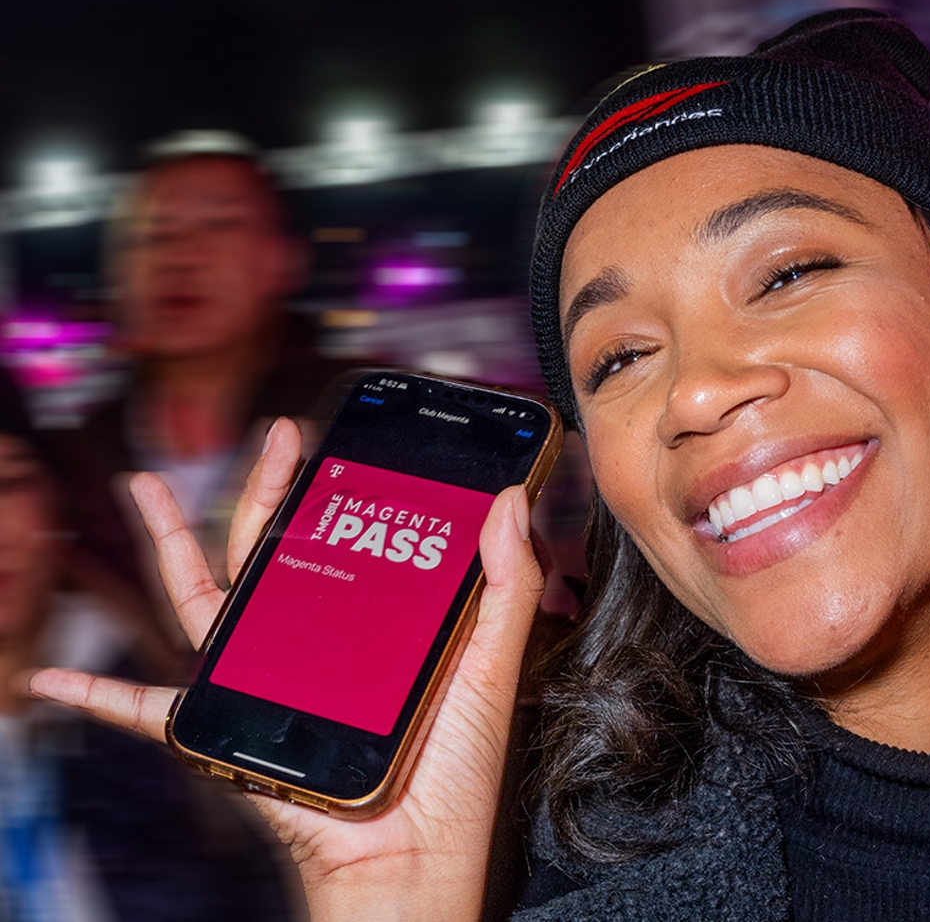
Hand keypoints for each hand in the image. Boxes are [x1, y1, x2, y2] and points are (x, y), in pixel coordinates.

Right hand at [28, 418, 547, 921]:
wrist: (413, 857)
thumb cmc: (455, 777)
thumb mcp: (491, 667)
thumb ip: (505, 585)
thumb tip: (508, 504)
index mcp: (372, 629)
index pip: (346, 545)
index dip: (337, 494)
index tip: (336, 444)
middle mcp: (314, 648)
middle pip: (275, 554)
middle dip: (264, 489)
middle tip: (275, 436)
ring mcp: (266, 685)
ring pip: (206, 601)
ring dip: (166, 545)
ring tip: (142, 488)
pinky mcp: (229, 733)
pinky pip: (152, 712)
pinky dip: (99, 694)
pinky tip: (57, 678)